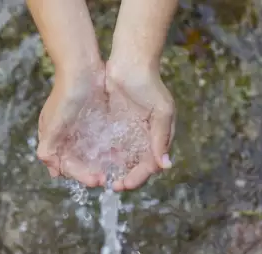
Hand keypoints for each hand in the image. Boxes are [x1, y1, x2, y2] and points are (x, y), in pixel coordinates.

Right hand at [36, 65, 107, 186]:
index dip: (81, 175)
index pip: (66, 166)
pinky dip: (107, 151)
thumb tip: (51, 170)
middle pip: (77, 163)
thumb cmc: (66, 93)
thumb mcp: (55, 122)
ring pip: (89, 155)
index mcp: (52, 138)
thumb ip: (49, 146)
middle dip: (91, 173)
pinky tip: (119, 156)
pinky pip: (100, 142)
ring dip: (99, 165)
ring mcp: (79, 129)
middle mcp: (64, 136)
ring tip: (115, 172)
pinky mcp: (93, 122)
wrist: (82, 66)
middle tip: (107, 179)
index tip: (98, 180)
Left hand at [103, 61, 175, 190]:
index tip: (124, 184)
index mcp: (158, 137)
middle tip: (112, 185)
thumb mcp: (161, 111)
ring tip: (102, 178)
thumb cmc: (149, 84)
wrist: (130, 60)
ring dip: (114, 170)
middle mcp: (144, 138)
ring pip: (122, 159)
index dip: (138, 177)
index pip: (150, 166)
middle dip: (125, 178)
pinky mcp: (114, 125)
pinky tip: (95, 163)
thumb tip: (165, 165)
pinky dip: (105, 157)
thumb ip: (161, 138)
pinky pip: (110, 146)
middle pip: (136, 166)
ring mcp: (129, 132)